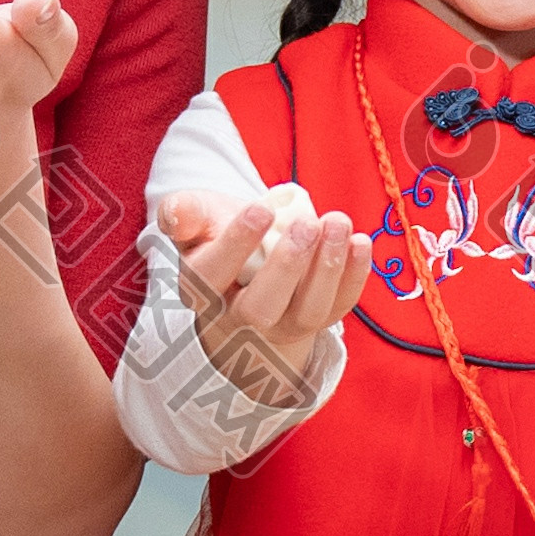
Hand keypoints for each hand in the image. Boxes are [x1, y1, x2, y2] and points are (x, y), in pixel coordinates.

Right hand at [161, 187, 367, 403]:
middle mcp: (240, 317)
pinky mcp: (317, 320)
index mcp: (201, 290)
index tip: (260, 210)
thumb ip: (184, 213)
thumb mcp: (197, 219)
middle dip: (287, 267)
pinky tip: (360, 242)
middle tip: (306, 225)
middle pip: (261, 308)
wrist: (250, 262)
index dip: (236, 245)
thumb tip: (174, 214)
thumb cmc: (219, 234)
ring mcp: (283, 324)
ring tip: (337, 223)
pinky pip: (339, 307)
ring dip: (327, 268)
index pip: (211, 277)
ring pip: (307, 312)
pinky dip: (354, 277)